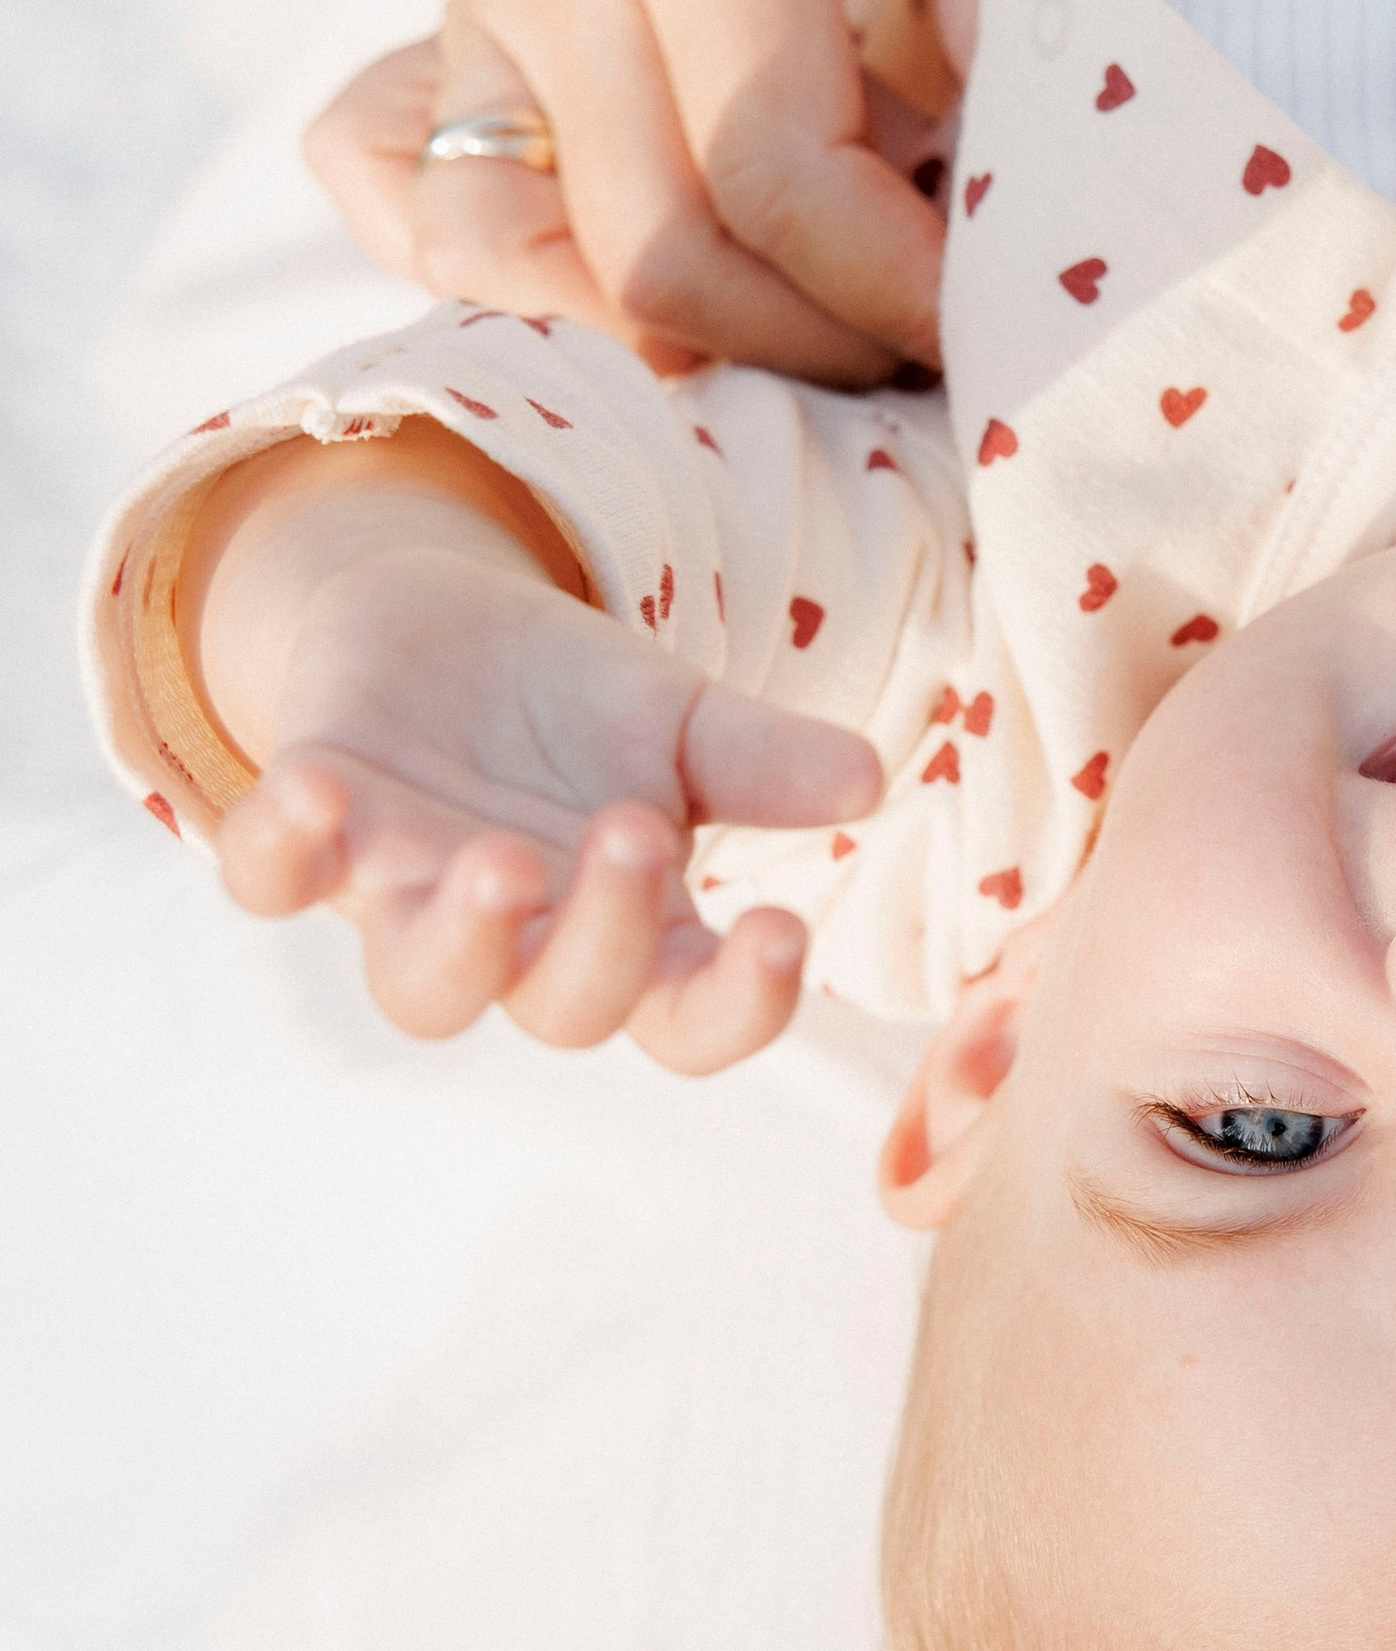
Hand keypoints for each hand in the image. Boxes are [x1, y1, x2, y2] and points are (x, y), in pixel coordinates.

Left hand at [217, 546, 879, 1070]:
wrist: (434, 633)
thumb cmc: (574, 709)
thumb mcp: (682, 723)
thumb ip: (764, 759)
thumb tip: (868, 777)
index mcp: (627, 931)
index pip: (689, 1017)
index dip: (735, 1004)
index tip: (779, 932)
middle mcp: (518, 942)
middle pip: (561, 1010)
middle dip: (603, 940)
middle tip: (636, 834)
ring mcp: (408, 895)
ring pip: (420, 989)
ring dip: (462, 940)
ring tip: (505, 864)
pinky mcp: (314, 834)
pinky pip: (271, 882)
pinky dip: (282, 848)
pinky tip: (320, 792)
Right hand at [308, 0, 1048, 383]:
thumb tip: (1015, 167)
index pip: (775, 168)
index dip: (898, 280)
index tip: (1009, 295)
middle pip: (656, 261)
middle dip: (821, 338)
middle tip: (949, 320)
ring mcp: (493, 4)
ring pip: (538, 269)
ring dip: (696, 338)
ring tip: (830, 307)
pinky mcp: (471, 31)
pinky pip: (436, 214)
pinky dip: (534, 293)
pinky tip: (658, 298)